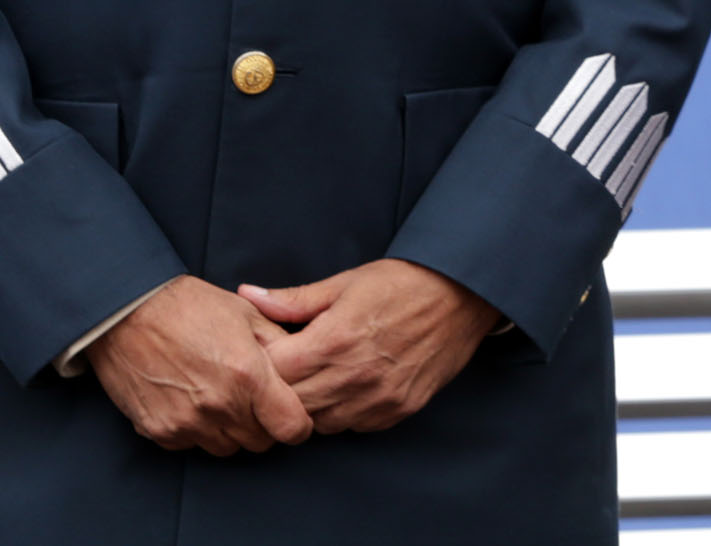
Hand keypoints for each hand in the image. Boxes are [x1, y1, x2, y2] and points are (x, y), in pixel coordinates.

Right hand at [85, 274, 311, 454]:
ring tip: (220, 398)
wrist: (128, 312)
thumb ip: (278, 344)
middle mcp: (219, 406)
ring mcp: (186, 423)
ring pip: (225, 448)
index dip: (298, 425)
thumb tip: (301, 365)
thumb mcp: (247, 313)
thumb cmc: (190, 307)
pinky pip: (191, 445)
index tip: (292, 415)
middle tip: (253, 400)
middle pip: (259, 442)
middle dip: (263, 425)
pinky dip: (197, 431)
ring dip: (230, 431)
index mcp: (248, 375)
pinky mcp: (158, 431)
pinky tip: (191, 402)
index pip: (291, 427)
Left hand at [238, 260, 500, 434]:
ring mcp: (377, 398)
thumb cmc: (402, 283)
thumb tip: (247, 295)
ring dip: (311, 406)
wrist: (463, 294)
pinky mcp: (397, 409)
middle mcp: (353, 375)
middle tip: (287, 371)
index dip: (262, 365)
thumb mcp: (345, 283)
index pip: (273, 374)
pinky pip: (353, 426)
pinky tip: (346, 388)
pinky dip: (342, 413)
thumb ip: (293, 299)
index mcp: (333, 340)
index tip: (266, 354)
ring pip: (319, 423)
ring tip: (317, 379)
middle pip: (291, 405)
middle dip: (281, 391)